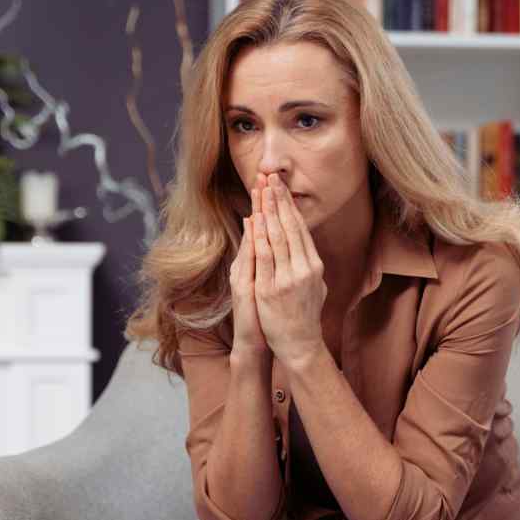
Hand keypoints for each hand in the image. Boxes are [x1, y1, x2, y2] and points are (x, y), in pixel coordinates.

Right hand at [228, 181, 269, 362]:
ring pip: (252, 239)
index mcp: (254, 264)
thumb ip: (269, 264)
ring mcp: (243, 275)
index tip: (272, 182)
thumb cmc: (267, 316)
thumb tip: (275, 243)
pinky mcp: (243, 288)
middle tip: (265, 175)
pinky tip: (255, 225)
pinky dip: (253, 242)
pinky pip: (250, 260)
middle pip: (256, 228)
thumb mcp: (270, 286)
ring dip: (257, 213)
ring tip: (259, 190)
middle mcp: (246, 266)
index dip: (267, 205)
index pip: (262, 229)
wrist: (257, 344)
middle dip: (262, 201)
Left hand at [252, 173, 327, 366]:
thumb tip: (305, 246)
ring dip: (269, 210)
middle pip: (290, 227)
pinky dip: (260, 235)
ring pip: (277, 236)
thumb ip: (309, 265)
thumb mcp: (316, 287)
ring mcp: (287, 278)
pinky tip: (256, 219)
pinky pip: (265, 256)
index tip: (281, 187)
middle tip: (271, 177)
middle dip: (280, 200)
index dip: (290, 206)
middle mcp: (303, 268)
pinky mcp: (271, 289)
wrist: (300, 344)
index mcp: (314, 266)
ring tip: (263, 190)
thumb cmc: (305, 316)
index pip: (300, 229)